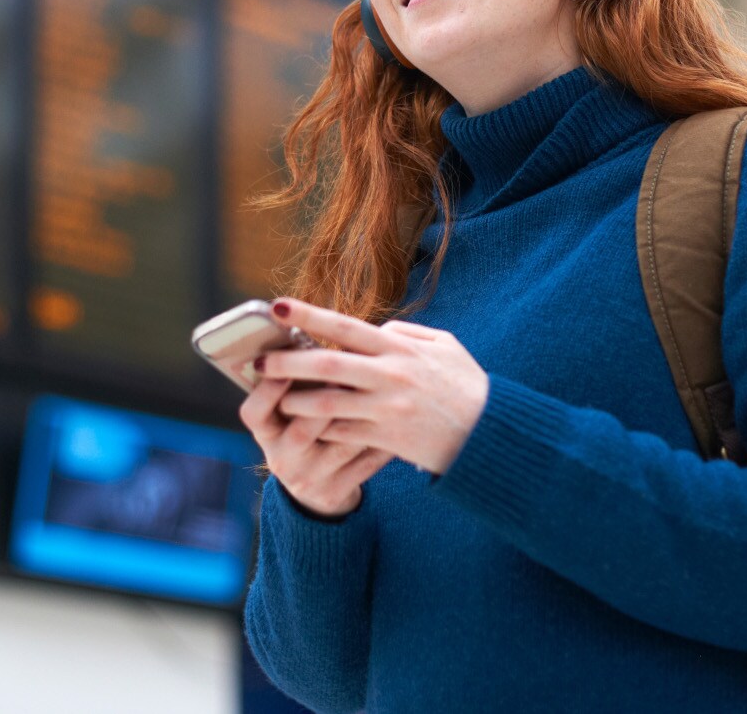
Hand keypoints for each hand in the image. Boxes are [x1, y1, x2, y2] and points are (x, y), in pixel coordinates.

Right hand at [239, 373, 392, 517]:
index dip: (269, 389)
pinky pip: (366, 462)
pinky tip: (399, 421)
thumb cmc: (307, 430)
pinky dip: (385, 439)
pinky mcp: (335, 492)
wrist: (319, 486)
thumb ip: (296, 382)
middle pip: (302, 430)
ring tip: (385, 391)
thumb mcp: (289, 414)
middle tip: (350, 374)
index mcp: (266, 434)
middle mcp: (282, 459)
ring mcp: (309, 479)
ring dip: (366, 415)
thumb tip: (306, 331)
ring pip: (343, 443)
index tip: (293, 361)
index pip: (254, 413)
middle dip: (328, 400)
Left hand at [259, 297, 489, 475]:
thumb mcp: (444, 347)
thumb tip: (375, 328)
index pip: (345, 326)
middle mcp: (389, 376)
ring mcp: (385, 409)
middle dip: (286, 361)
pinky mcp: (385, 439)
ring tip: (278, 398)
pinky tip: (306, 426)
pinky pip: (342, 433)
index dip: (308, 316)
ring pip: (326, 404)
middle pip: (326, 365)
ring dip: (295, 401)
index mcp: (400, 349)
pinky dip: (321, 429)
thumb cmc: (466, 386)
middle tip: (258, 361)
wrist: (487, 434)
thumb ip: (407, 334)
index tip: (277, 307)